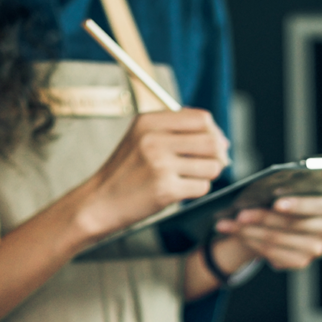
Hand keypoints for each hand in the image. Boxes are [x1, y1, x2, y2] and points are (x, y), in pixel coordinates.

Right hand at [74, 109, 228, 237]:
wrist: (98, 202)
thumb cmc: (126, 171)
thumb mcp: (141, 138)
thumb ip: (177, 131)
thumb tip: (223, 140)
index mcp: (149, 121)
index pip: (202, 118)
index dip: (214, 132)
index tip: (213, 144)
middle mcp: (153, 139)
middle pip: (211, 142)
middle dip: (217, 155)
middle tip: (209, 164)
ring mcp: (159, 165)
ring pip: (211, 166)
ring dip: (207, 174)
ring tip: (189, 178)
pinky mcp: (165, 190)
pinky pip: (202, 187)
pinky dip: (196, 191)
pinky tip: (179, 190)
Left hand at [212, 193, 321, 270]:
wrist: (286, 221)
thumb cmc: (289, 198)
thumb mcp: (291, 189)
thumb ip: (285, 189)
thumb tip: (261, 191)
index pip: (317, 206)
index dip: (296, 204)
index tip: (275, 201)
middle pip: (293, 224)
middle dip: (263, 217)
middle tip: (240, 214)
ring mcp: (317, 248)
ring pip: (279, 239)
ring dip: (250, 231)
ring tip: (230, 223)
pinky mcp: (302, 261)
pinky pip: (274, 254)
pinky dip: (252, 243)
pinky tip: (237, 234)